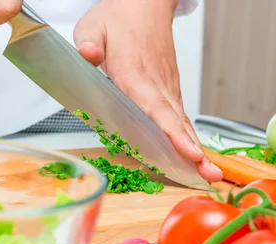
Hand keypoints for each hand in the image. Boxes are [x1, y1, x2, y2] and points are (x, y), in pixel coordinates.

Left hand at [74, 0, 222, 181]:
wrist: (143, 4)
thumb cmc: (117, 18)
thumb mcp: (93, 25)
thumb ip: (88, 41)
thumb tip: (89, 55)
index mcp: (134, 73)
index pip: (155, 107)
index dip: (171, 131)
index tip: (187, 150)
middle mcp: (155, 84)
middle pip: (175, 121)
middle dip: (191, 150)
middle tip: (207, 174)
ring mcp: (165, 87)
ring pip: (181, 121)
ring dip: (194, 148)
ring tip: (207, 173)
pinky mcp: (167, 89)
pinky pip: (177, 116)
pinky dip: (187, 137)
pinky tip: (192, 156)